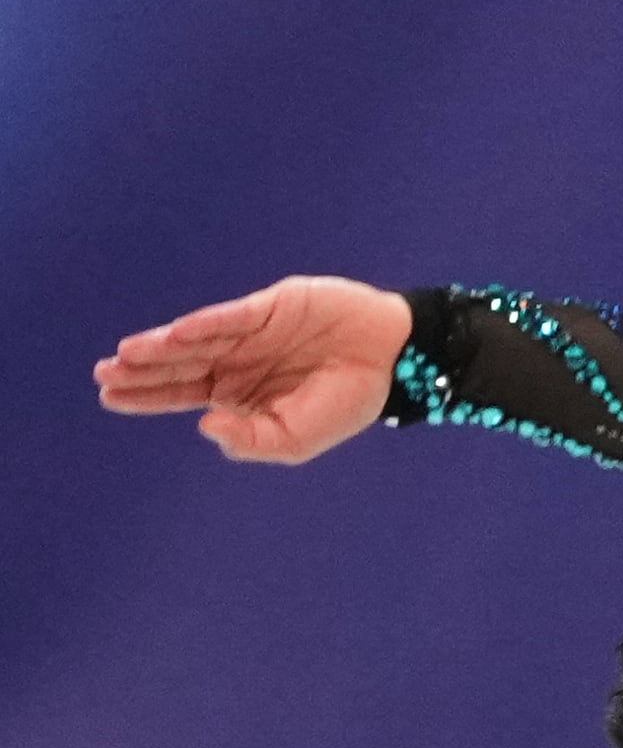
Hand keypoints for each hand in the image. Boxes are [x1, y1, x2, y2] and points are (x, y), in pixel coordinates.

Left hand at [94, 276, 410, 464]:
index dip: (145, 395)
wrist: (393, 361)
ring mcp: (250, 331)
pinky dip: (205, 325)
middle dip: (140, 371)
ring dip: (161, 347)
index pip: (181, 393)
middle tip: (103, 375)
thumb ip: (251, 441)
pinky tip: (178, 335)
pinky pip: (231, 317)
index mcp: (238, 392)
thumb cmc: (345, 402)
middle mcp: (236, 360)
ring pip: (196, 340)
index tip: (108, 397)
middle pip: (178, 365)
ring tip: (127, 356)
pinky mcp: (269, 307)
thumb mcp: (296, 440)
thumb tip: (203, 425)